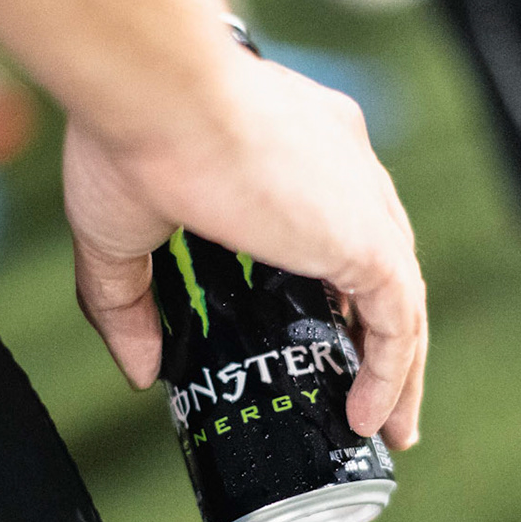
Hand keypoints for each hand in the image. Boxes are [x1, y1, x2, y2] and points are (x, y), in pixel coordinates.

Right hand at [64, 48, 426, 448]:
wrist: (156, 93)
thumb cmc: (131, 133)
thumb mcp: (119, 236)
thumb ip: (131, 306)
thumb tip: (141, 371)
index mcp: (294, 143)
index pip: (332, 221)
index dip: (333, 285)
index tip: (323, 336)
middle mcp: (342, 164)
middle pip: (379, 263)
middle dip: (378, 334)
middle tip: (367, 393)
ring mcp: (361, 200)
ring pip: (401, 298)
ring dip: (399, 370)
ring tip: (385, 428)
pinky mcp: (366, 237)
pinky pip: (398, 322)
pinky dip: (390, 374)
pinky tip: (368, 418)